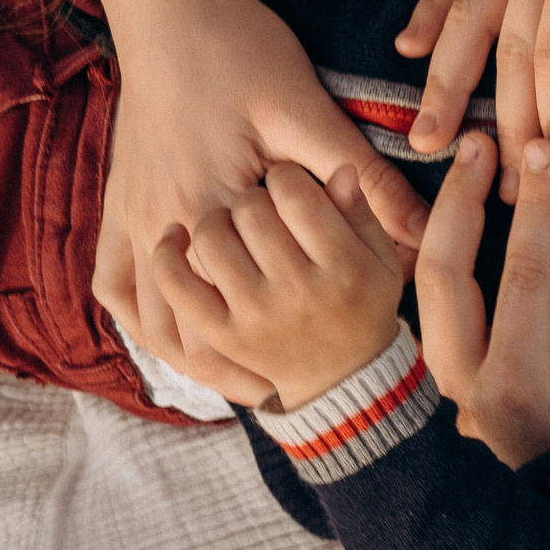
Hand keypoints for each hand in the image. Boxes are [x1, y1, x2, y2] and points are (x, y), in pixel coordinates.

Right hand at [85, 0, 429, 396]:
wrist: (168, 5)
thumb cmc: (244, 49)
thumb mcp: (311, 111)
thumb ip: (362, 178)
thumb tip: (422, 231)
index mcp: (213, 201)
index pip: (247, 299)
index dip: (282, 345)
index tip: (323, 379)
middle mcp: (162, 219)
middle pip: (192, 323)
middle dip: (234, 366)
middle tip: (285, 397)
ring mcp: (132, 214)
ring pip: (147, 316)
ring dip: (187, 354)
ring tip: (236, 382)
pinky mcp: (118, 202)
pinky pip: (115, 283)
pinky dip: (143, 318)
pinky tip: (176, 336)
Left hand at [146, 163, 405, 409]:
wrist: (343, 377)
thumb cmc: (364, 306)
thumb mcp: (382, 257)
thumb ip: (360, 212)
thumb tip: (340, 172)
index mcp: (343, 267)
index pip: (295, 194)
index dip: (287, 177)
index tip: (289, 183)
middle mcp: (298, 292)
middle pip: (251, 211)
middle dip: (252, 196)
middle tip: (259, 206)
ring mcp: (255, 315)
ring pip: (211, 239)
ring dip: (214, 219)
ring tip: (227, 222)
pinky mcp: (222, 334)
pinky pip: (176, 286)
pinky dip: (167, 256)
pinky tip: (175, 237)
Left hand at [417, 131, 549, 464]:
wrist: (537, 538)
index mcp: (517, 384)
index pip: (528, 278)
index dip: (539, 212)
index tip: (543, 154)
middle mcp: (462, 380)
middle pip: (445, 272)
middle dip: (462, 200)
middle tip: (482, 142)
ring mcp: (435, 382)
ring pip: (417, 287)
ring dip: (436, 222)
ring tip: (457, 166)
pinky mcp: (424, 381)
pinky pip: (412, 307)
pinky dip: (417, 255)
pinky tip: (431, 215)